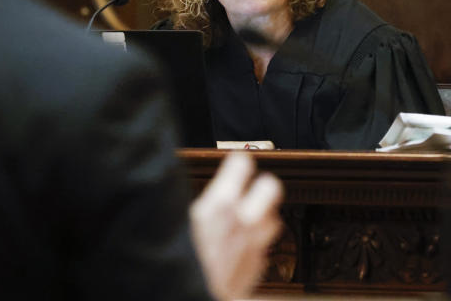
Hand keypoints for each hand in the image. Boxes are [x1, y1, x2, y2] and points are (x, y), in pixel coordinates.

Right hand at [189, 152, 283, 300]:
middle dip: (262, 186)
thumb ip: (197, 205)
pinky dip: (254, 245)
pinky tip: (239, 249)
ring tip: (247, 219)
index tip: (234, 165)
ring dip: (263, 217)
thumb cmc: (180, 265)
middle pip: (270, 187)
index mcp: (221, 205)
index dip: (237, 163)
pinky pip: (263, 248)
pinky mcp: (257, 267)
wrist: (189, 296)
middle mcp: (244, 222)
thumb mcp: (176, 223)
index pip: (242, 163)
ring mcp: (254, 245)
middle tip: (252, 188)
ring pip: (274, 219)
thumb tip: (201, 195)